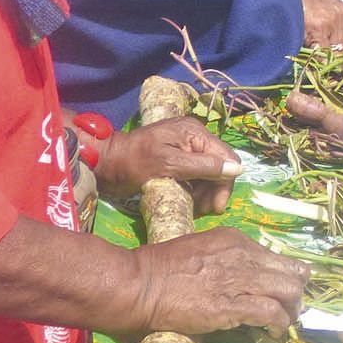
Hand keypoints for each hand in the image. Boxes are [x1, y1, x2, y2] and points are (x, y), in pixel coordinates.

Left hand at [97, 117, 241, 215]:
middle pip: (219, 165)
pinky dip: (196, 188)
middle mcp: (194, 137)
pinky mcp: (177, 159)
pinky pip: (196, 174)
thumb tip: (237, 169)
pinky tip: (189, 200)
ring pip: (208, 172)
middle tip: (206, 210)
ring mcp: (186, 148)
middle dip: (216, 189)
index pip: (226, 157)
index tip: (216, 206)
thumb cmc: (134, 162)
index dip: (225, 182)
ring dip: (206, 191)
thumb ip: (203, 166)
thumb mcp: (170, 164)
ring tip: (197, 207)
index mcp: (195, 133)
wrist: (105, 162)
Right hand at [132, 228, 308, 335]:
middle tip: (291, 310)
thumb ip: (228, 258)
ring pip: (289, 293)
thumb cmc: (164, 268)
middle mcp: (244, 257)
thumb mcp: (203, 250)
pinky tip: (274, 333)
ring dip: (292, 311)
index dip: (288, 277)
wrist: (142, 284)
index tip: (285, 292)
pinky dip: (279, 325)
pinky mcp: (232, 306)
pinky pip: (271, 314)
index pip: (279, 258)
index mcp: (237, 241)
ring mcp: (239, 280)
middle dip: (296, 294)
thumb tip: (246, 275)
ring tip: (285, 323)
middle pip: (292, 274)